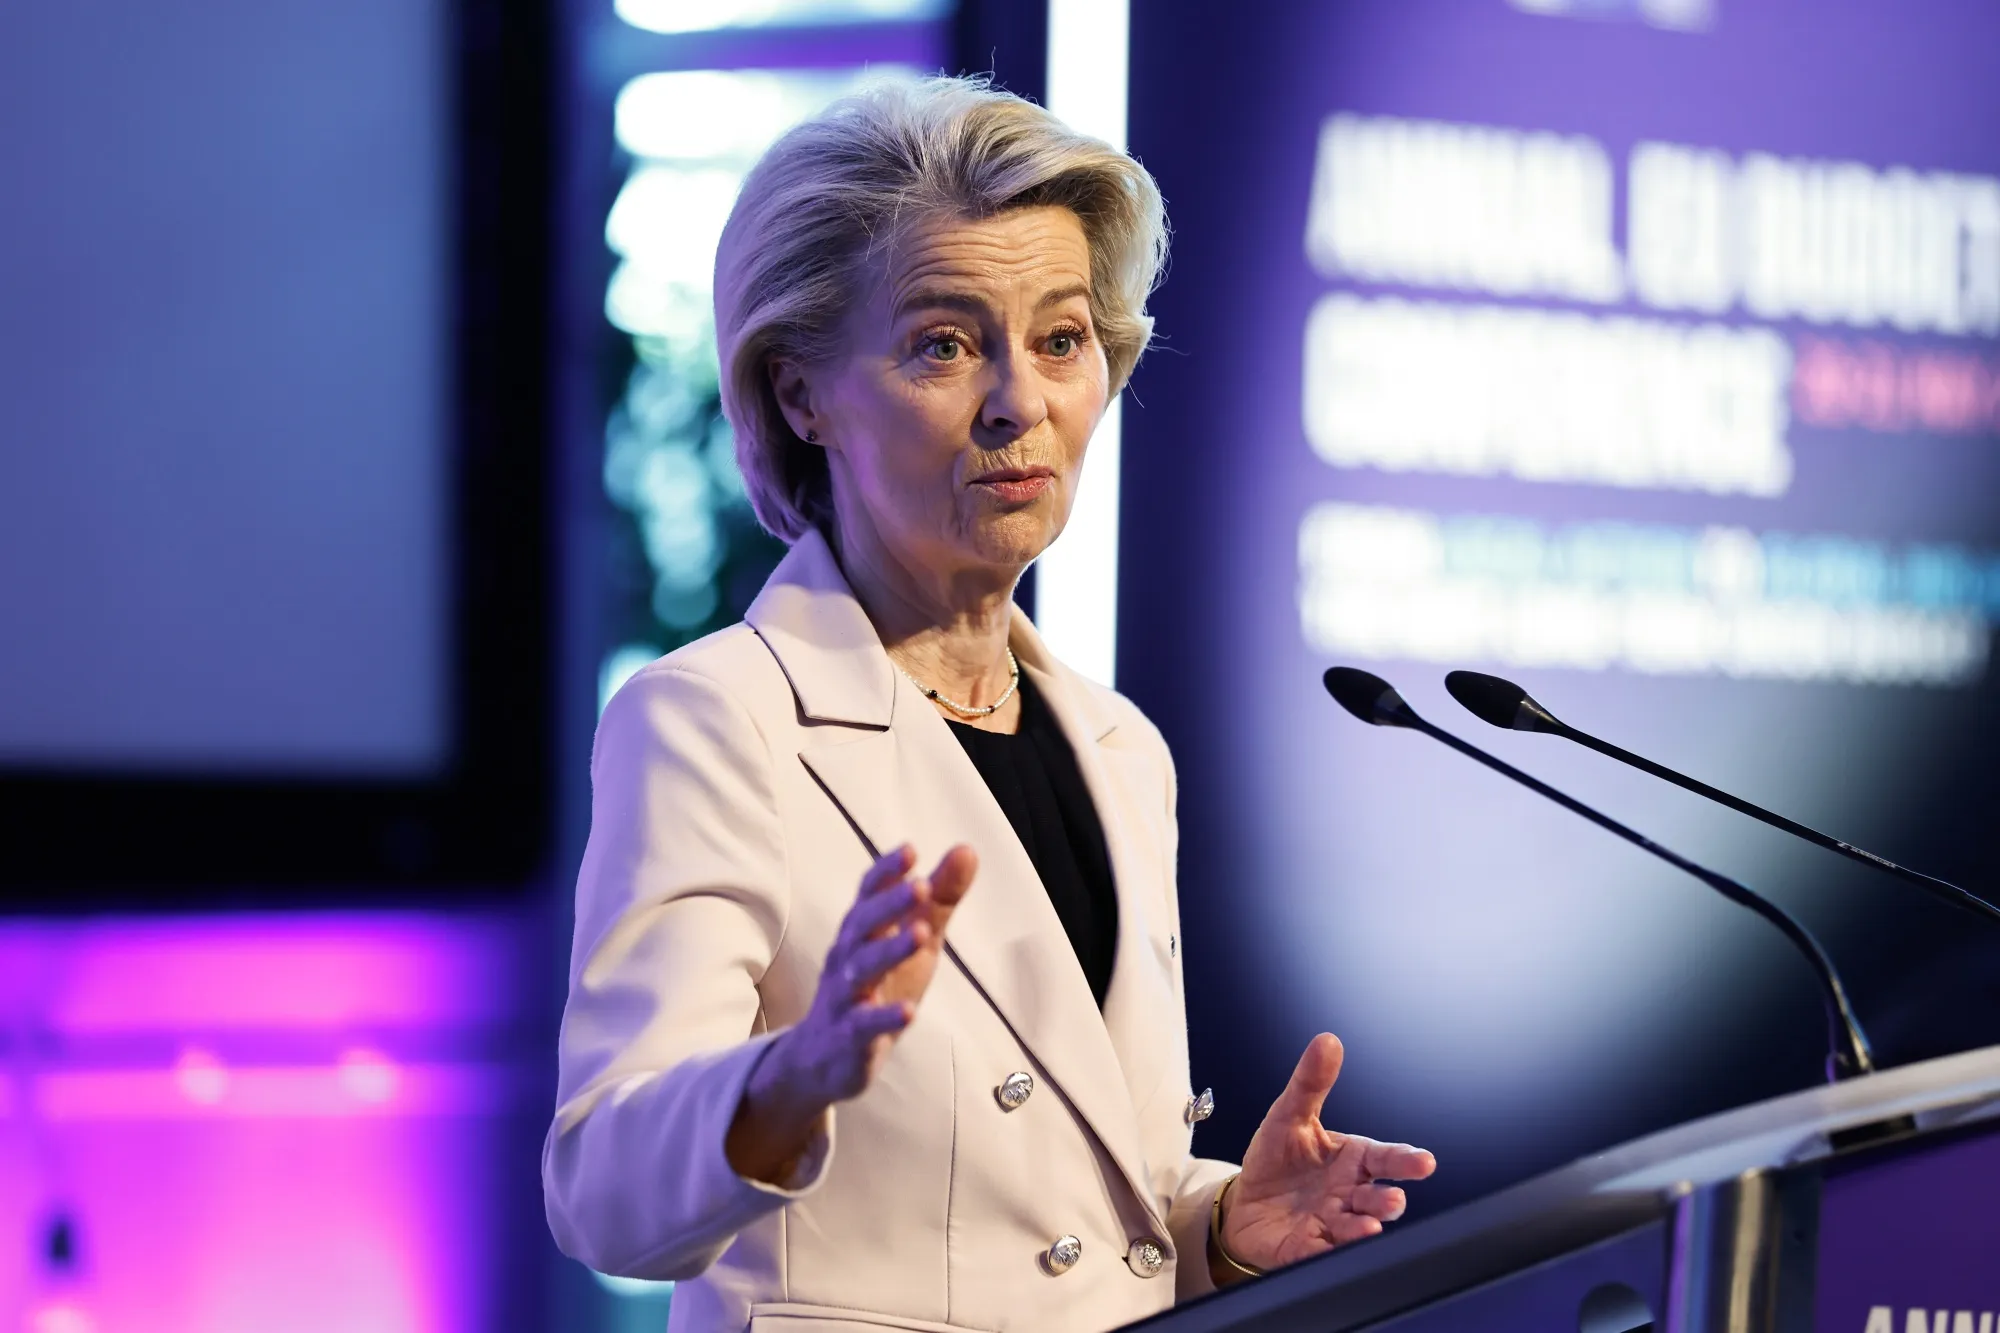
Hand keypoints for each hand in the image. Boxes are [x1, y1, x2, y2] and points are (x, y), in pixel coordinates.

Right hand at [726, 843, 975, 1182]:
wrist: (823, 1058)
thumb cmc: (877, 987)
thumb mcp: (914, 944)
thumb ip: (938, 901)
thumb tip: (966, 850)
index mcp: (862, 932)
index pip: (868, 894)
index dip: (886, 872)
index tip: (910, 850)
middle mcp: (847, 958)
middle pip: (864, 925)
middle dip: (890, 903)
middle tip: (920, 884)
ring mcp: (845, 998)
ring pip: (862, 970)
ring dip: (890, 951)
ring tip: (920, 935)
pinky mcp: (849, 1038)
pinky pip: (863, 1026)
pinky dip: (884, 1018)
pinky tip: (909, 1012)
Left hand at [1216, 1033, 1434, 1273]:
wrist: (1245, 1202)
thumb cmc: (1278, 1159)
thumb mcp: (1289, 1115)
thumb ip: (1310, 1083)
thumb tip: (1327, 1040)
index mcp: (1352, 1160)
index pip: (1384, 1157)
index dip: (1405, 1160)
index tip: (1424, 1162)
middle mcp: (1348, 1194)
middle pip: (1377, 1198)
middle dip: (1387, 1200)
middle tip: (1394, 1199)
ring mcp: (1330, 1224)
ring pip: (1355, 1228)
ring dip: (1364, 1228)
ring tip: (1371, 1224)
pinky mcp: (1305, 1248)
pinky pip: (1317, 1251)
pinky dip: (1324, 1250)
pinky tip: (1327, 1245)